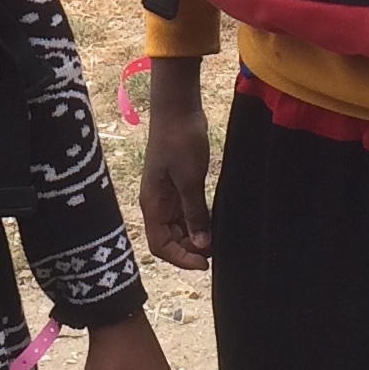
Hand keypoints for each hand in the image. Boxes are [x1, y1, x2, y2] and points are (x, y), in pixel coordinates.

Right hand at [139, 59, 212, 270]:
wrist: (178, 108)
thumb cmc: (180, 140)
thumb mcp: (190, 180)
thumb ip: (194, 213)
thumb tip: (201, 244)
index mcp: (152, 204)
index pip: (160, 245)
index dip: (180, 259)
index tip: (205, 262)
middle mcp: (156, 203)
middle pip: (168, 240)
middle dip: (189, 250)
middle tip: (214, 252)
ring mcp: (166, 195)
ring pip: (177, 228)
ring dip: (194, 238)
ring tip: (216, 241)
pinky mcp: (177, 185)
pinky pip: (184, 213)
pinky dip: (197, 222)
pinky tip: (213, 224)